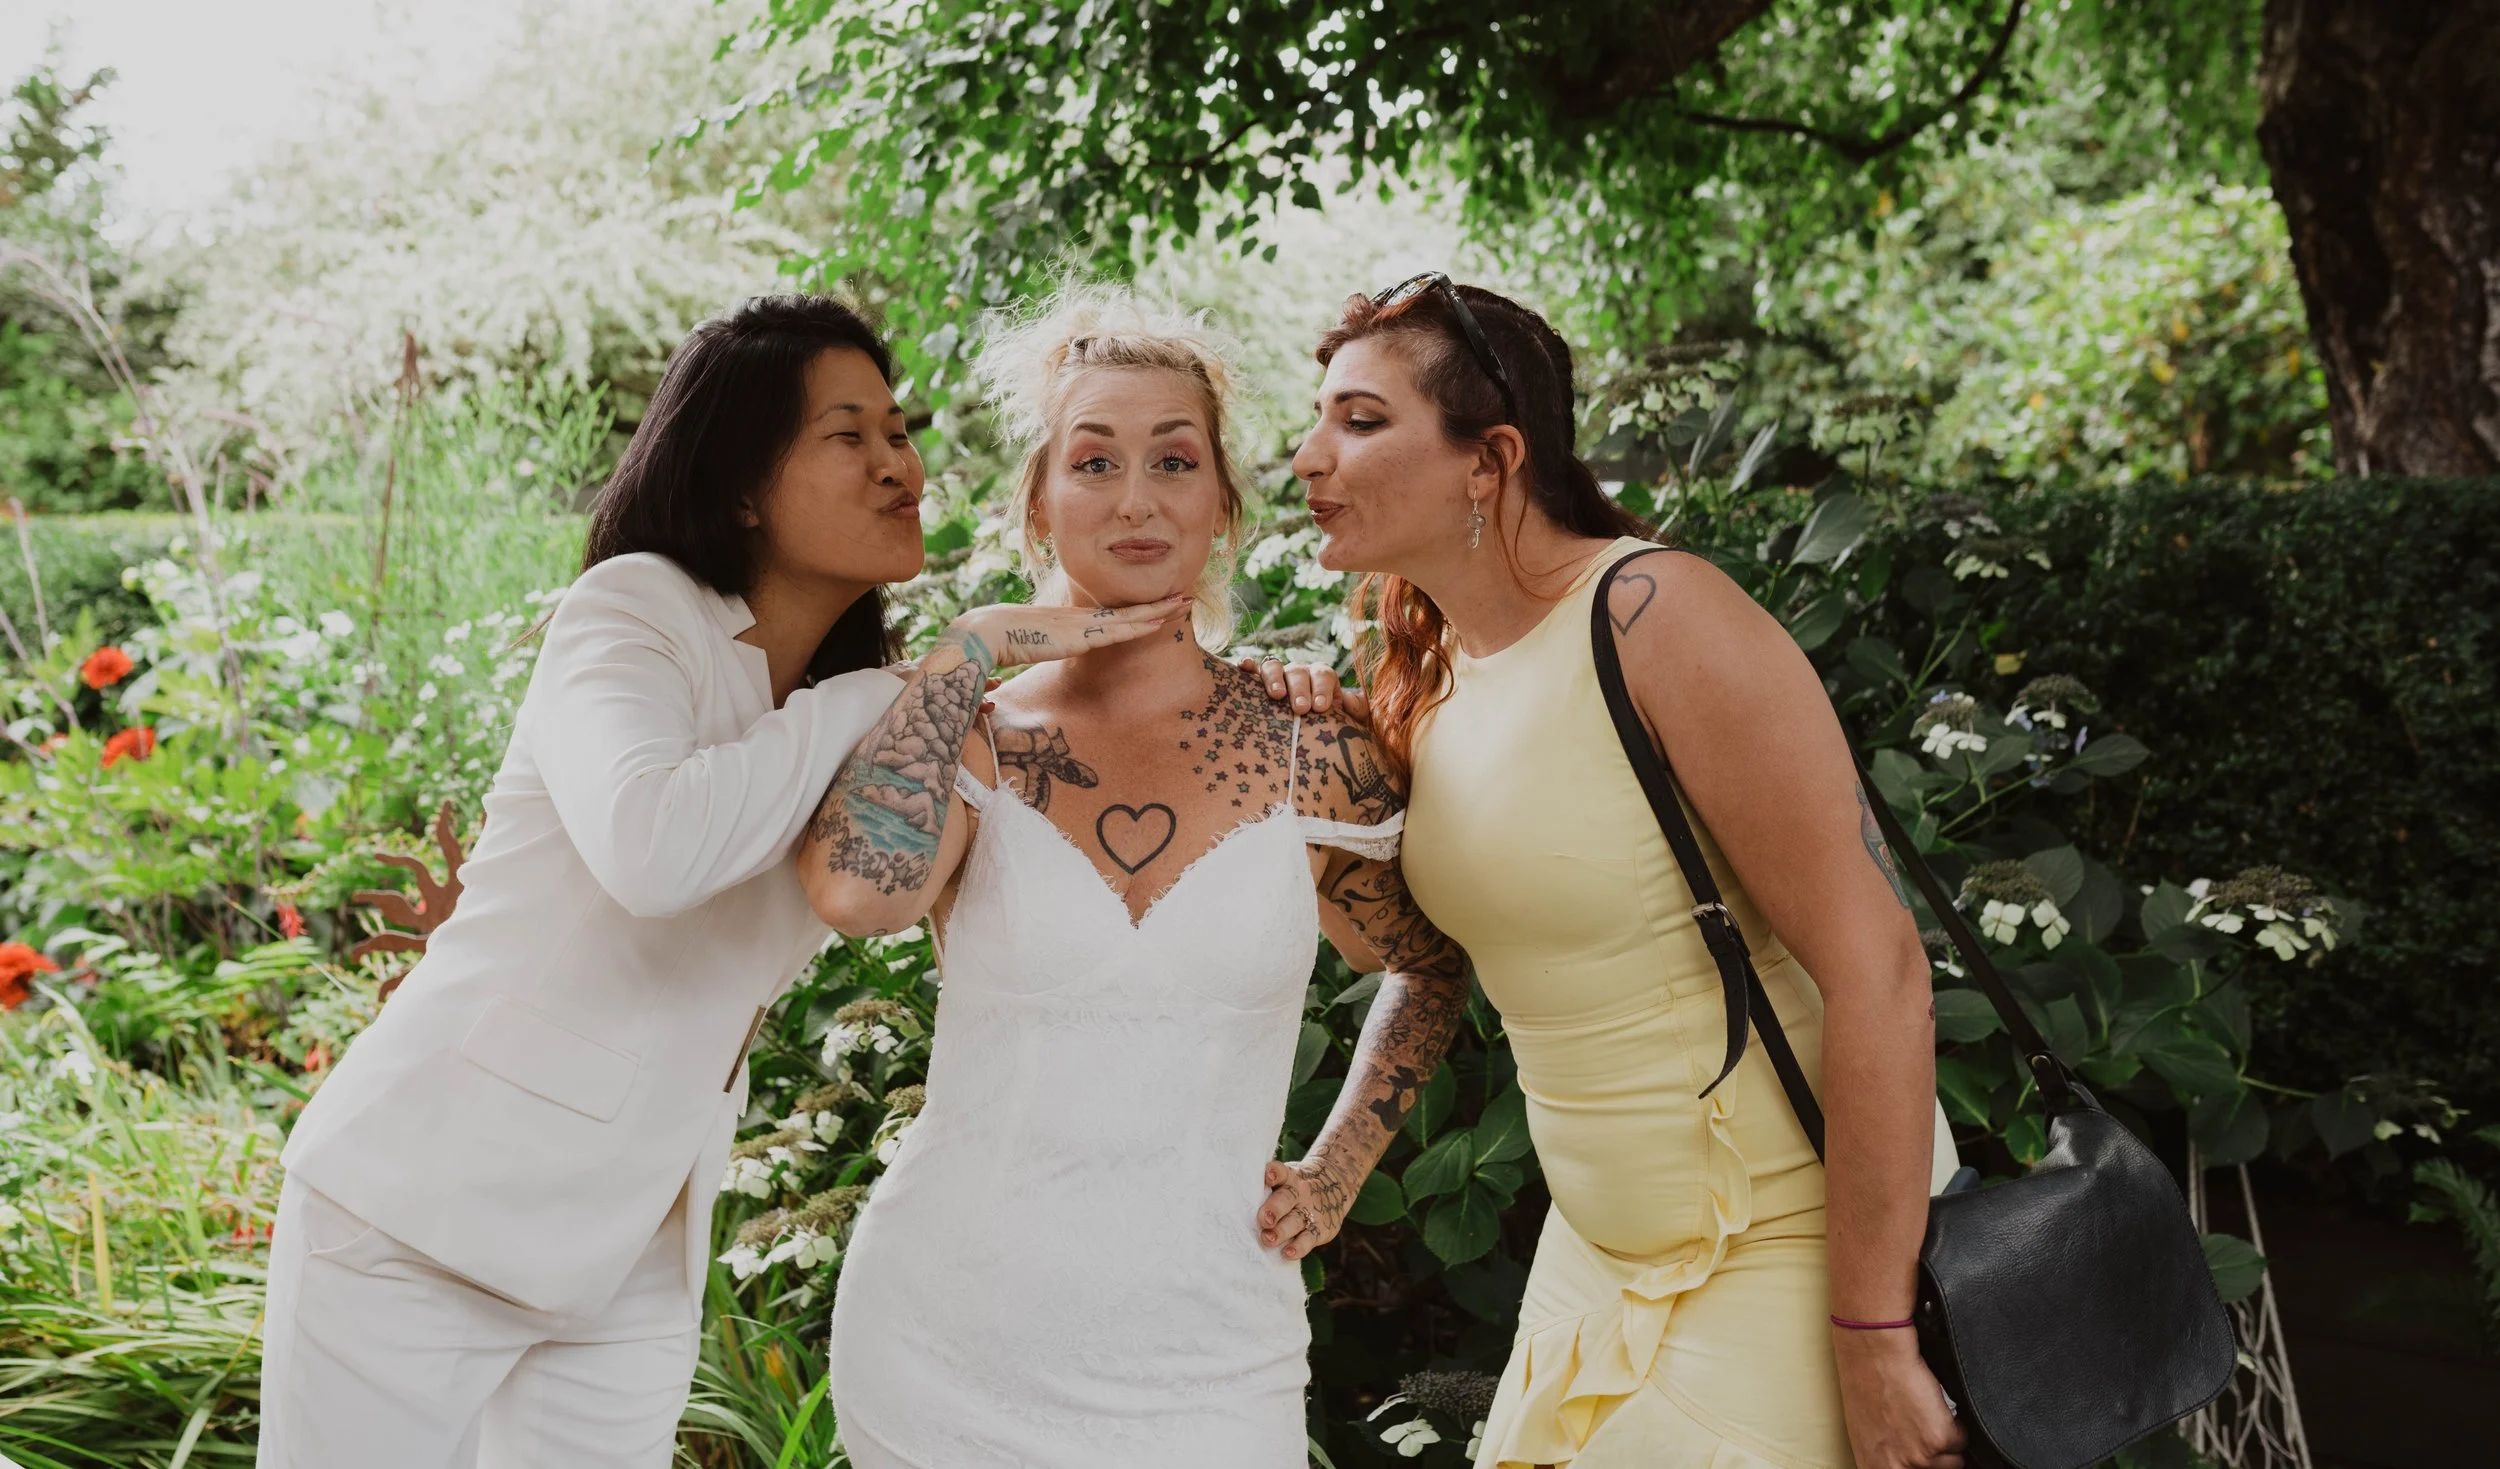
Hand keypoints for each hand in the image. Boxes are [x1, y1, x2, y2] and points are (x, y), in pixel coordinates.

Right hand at [954, 596, 1193, 669]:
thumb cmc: (989, 646)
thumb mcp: (1011, 654)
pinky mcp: (1079, 635)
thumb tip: (1003, 685)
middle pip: (1125, 612)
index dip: (1132, 613)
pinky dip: (1142, 624)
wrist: (982, 634)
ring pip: (1129, 617)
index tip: (1152, 608)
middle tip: (1184, 597)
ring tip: (1185, 603)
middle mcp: (1076, 619)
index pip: (1107, 616)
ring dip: (1159, 611)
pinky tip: (1162, 621)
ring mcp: (1080, 625)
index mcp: (1063, 624)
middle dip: (1156, 605)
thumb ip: (1018, 664)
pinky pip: (1119, 629)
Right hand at [1239, 655, 1368, 722]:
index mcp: (1321, 679)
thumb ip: (1356, 709)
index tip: (1321, 707)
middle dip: (1300, 689)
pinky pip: (1251, 670)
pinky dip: (1247, 666)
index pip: (1324, 675)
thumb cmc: (1329, 727)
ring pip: (1273, 667)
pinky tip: (1244, 667)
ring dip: (1274, 678)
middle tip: (1301, 709)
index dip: (1322, 689)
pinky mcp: (1255, 683)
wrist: (1310, 738)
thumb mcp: (1350, 720)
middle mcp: (1299, 674)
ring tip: (1276, 695)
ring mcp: (1276, 677)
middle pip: (1298, 672)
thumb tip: (1348, 701)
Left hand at [1257, 1157, 1354, 1260]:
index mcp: (1289, 1178)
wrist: (1335, 1182)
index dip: (1274, 1173)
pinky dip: (1298, 1247)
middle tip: (1263, 1219)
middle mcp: (1300, 1193)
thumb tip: (1233, 1199)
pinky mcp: (1320, 1229)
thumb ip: (1266, 1189)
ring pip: (1295, 1221)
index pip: (1281, 1172)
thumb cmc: (1296, 1186)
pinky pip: (1308, 1239)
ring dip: (1281, 1231)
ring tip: (1268, 1239)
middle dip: (1274, 1209)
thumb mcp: (1287, 1178)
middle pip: (1286, 1199)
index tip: (1268, 1175)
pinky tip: (1287, 1253)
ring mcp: (1311, 1212)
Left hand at [1833, 1327, 1965, 1468]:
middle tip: (1923, 1429)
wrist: (1876, 1357)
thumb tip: (1907, 1461)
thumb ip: (1886, 1456)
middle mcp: (1896, 1468)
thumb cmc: (1865, 1385)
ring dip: (1948, 1439)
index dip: (1923, 1466)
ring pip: (1954, 1460)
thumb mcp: (1867, 1432)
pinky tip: (1934, 1404)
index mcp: (1875, 1468)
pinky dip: (1955, 1422)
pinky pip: (1962, 1439)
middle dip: (1935, 1452)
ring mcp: (1919, 1457)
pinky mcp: (1938, 1439)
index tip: (1927, 1459)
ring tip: (1928, 1415)